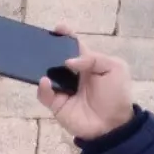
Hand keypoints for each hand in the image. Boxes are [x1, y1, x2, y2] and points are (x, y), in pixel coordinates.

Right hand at [37, 25, 135, 140]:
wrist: (112, 124)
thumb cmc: (116, 94)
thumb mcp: (114, 69)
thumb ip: (93, 59)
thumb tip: (67, 61)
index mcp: (88, 63)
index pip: (74, 46)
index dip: (66, 36)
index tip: (57, 28)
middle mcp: (73, 74)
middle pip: (56, 58)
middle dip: (47, 50)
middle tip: (39, 44)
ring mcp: (63, 89)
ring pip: (47, 74)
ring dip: (41, 67)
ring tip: (37, 60)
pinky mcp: (56, 104)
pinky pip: (44, 94)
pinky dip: (42, 87)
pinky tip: (45, 81)